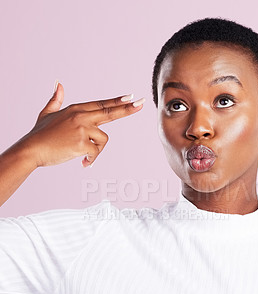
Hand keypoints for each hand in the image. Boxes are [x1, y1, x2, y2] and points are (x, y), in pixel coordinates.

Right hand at [19, 82, 144, 167]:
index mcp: (76, 109)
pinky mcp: (82, 142)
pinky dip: (91, 160)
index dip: (117, 101)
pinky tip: (82, 163)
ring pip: (103, 140)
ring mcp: (82, 129)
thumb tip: (58, 83)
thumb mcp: (47, 113)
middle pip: (110, 112)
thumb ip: (56, 99)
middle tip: (142, 103)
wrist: (32, 149)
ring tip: (82, 155)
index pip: (101, 104)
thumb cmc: (40, 134)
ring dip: (96, 151)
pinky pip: (96, 153)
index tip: (130, 96)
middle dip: (127, 109)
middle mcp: (81, 116)